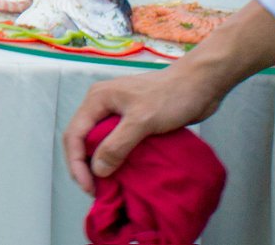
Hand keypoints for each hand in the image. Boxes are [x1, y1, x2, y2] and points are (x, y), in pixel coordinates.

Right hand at [63, 65, 225, 192]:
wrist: (200, 84)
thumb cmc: (170, 97)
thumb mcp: (142, 121)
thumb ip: (117, 145)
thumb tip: (97, 170)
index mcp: (97, 99)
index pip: (75, 134)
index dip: (76, 163)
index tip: (89, 188)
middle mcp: (102, 105)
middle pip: (82, 138)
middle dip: (84, 165)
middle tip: (94, 190)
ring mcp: (117, 112)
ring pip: (98, 141)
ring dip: (99, 162)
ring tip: (106, 185)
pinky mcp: (133, 119)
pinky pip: (116, 141)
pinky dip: (115, 157)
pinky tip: (121, 171)